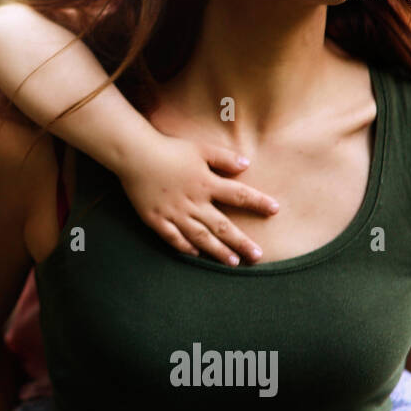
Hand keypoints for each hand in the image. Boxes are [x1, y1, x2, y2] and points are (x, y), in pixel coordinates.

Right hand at [116, 136, 278, 264]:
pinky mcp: (156, 219)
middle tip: (257, 256)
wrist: (134, 155)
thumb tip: (246, 164)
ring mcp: (174, 213)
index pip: (238, 195)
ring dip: (218, 250)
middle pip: (222, 226)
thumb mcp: (200, 148)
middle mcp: (193, 202)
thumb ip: (224, 157)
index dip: (257, 202)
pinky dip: (185, 247)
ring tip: (233, 262)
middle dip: (241, 242)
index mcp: (205, 183)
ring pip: (200, 237)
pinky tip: (196, 254)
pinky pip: (173, 237)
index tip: (275, 210)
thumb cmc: (169, 148)